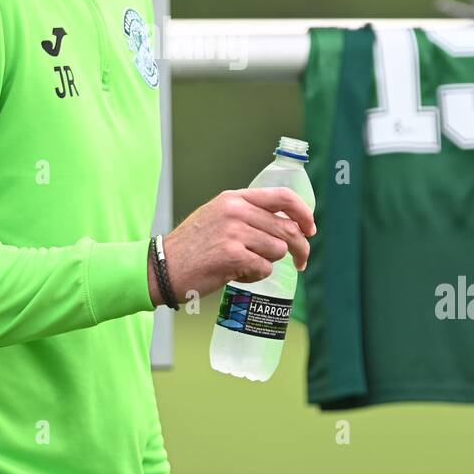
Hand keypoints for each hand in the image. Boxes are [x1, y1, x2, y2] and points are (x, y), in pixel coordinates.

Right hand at [148, 187, 315, 306]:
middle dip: (300, 248)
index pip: (282, 196)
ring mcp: (234, 232)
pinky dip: (256, 276)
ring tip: (245, 266)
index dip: (303, 213)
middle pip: (286, 228)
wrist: (163, 267)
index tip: (310, 228)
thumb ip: (248, 215)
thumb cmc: (192, 248)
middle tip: (300, 262)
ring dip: (267, 263)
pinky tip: (237, 275)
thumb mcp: (217, 217)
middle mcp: (235, 210)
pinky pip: (264, 268)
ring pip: (277, 250)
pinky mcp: (232, 255)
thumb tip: (287, 225)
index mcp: (234, 198)